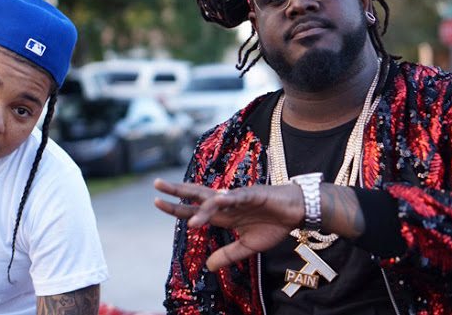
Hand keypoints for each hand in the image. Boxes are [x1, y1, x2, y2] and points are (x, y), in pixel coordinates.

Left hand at [154, 178, 304, 270]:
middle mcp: (225, 204)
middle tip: (156, 184)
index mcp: (222, 216)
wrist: (295, 212)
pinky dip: (228, 198)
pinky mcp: (253, 195)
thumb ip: (228, 255)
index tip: (157, 201)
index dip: (176, 208)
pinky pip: (238, 196)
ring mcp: (237, 198)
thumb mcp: (248, 246)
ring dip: (201, 209)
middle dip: (176, 191)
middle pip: (196, 196)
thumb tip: (208, 267)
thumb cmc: (272, 225)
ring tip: (190, 221)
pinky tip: (218, 200)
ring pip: (214, 199)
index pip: (193, 211)